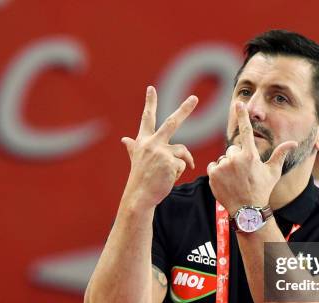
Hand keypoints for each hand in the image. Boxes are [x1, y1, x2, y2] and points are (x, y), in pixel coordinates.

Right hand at [121, 86, 197, 208]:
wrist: (140, 196)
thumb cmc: (140, 178)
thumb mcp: (136, 159)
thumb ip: (132, 147)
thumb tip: (124, 139)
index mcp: (144, 141)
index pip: (147, 118)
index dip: (150, 103)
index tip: (151, 89)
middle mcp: (152, 143)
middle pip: (172, 122)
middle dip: (184, 109)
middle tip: (194, 98)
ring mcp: (161, 152)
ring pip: (182, 152)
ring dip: (183, 162)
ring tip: (170, 173)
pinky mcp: (170, 162)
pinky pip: (183, 164)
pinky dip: (178, 173)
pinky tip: (168, 179)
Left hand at [207, 102, 296, 214]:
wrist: (247, 210)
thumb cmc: (262, 190)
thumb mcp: (273, 172)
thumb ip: (280, 154)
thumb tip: (293, 142)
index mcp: (251, 155)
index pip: (246, 131)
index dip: (243, 116)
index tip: (238, 103)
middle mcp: (236, 159)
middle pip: (232, 150)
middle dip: (236, 158)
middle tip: (243, 173)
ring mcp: (223, 167)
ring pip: (222, 159)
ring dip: (226, 166)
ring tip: (234, 180)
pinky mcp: (212, 174)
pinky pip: (213, 167)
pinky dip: (217, 173)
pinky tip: (226, 183)